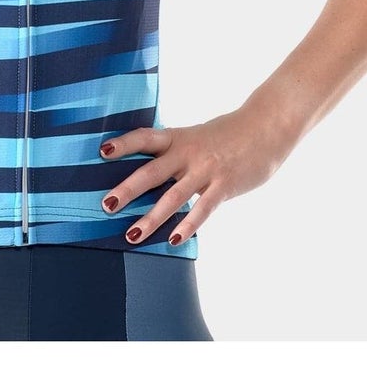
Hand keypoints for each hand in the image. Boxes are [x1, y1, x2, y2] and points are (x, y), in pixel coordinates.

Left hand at [99, 105, 294, 246]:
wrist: (266, 126)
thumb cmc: (229, 134)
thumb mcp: (197, 136)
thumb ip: (176, 152)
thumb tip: (151, 170)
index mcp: (178, 138)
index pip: (144, 138)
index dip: (123, 144)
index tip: (101, 152)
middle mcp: (188, 153)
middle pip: (151, 172)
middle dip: (127, 190)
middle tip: (105, 205)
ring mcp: (206, 170)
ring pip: (173, 196)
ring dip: (151, 218)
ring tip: (132, 235)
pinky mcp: (224, 185)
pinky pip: (203, 209)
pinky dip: (188, 225)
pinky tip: (174, 240)